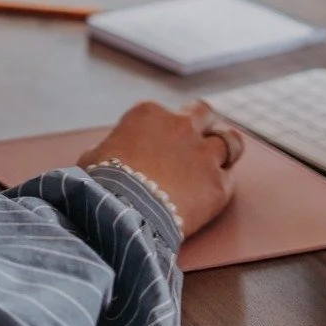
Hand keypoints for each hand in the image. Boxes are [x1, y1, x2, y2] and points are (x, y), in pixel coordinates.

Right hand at [77, 100, 244, 239]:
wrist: (121, 213)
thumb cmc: (100, 184)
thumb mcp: (94, 156)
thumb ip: (111, 148)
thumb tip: (107, 154)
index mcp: (149, 113)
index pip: (163, 113)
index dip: (162, 129)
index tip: (158, 144)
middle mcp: (181, 126)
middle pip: (204, 113)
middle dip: (203, 124)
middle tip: (198, 139)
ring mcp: (203, 154)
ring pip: (231, 140)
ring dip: (224, 150)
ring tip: (218, 161)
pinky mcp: (218, 184)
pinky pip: (228, 179)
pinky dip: (219, 186)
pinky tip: (209, 195)